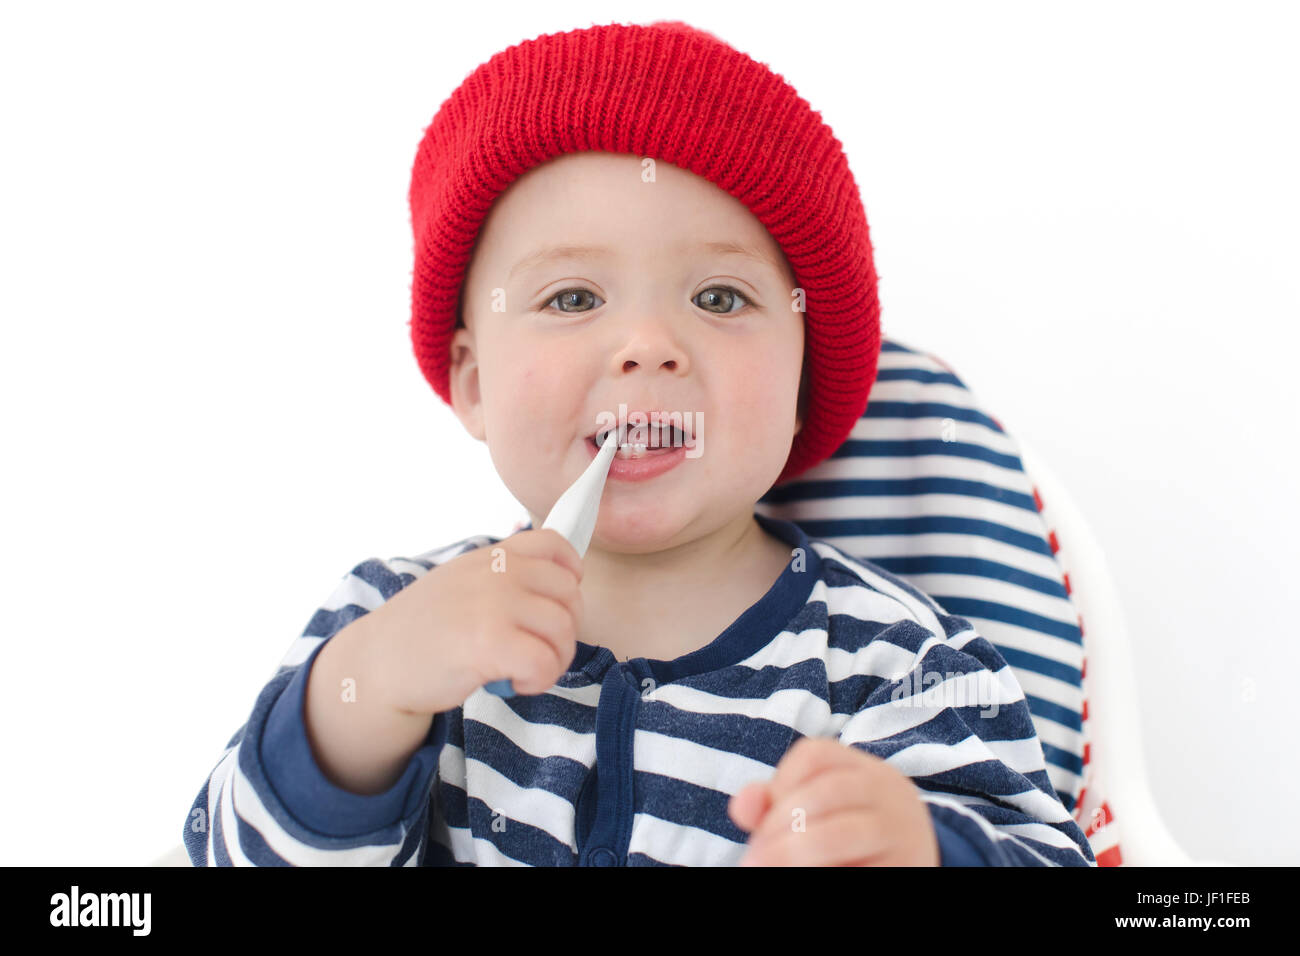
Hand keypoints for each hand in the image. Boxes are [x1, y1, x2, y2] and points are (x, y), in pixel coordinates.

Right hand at [367, 528, 584, 716]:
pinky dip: (538, 680)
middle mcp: (497, 572)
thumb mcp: (463, 582)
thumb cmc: (423, 631)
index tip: (556, 604)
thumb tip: (561, 586)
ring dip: (553, 661)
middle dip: (564, 631)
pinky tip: (514, 684)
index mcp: (492, 556)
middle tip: (536, 651)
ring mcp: (493, 604)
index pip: (556, 545)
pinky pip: (544, 662)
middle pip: (570, 595)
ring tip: (523, 671)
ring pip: (563, 630)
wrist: (376, 665)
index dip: (570, 576)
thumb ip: (504, 577)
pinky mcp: (489, 642)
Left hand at [728, 737, 939, 865]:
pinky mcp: (904, 869)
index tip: (765, 818)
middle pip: (826, 792)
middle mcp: (891, 795)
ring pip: (840, 834)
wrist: (915, 867)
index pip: (815, 754)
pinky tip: (809, 875)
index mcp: (867, 771)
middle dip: (778, 825)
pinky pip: (857, 869)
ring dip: (793, 852)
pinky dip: (825, 870)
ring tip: (766, 868)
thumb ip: (774, 805)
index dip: (780, 782)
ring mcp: (901, 834)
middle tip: (753, 858)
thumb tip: (742, 805)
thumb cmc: (851, 839)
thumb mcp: (816, 813)